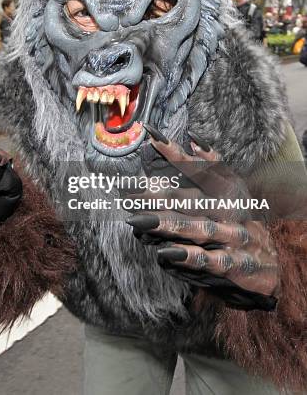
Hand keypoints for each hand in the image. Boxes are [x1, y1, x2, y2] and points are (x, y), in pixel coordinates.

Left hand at [127, 126, 279, 307]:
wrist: (275, 264)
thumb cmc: (243, 222)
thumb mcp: (234, 191)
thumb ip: (212, 166)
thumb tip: (193, 139)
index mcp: (229, 190)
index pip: (198, 168)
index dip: (175, 152)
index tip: (151, 136)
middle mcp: (230, 211)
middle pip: (190, 199)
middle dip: (157, 194)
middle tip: (126, 191)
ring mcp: (233, 237)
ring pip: (197, 228)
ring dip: (165, 224)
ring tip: (137, 220)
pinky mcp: (234, 264)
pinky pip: (208, 259)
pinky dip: (187, 255)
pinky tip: (164, 253)